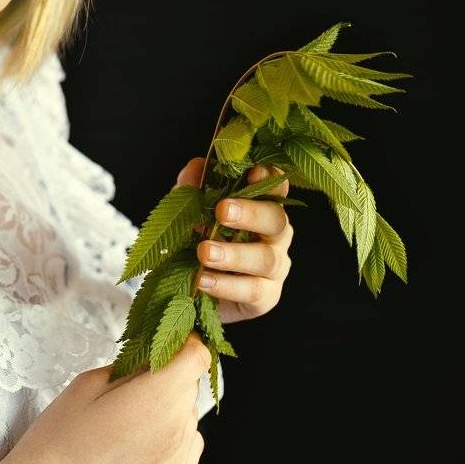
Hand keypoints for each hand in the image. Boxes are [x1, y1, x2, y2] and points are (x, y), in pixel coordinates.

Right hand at [0, 335, 212, 463]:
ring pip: (189, 419)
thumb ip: (132, 365)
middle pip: (190, 387)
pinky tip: (133, 446)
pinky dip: (170, 440)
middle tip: (130, 386)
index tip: (166, 343)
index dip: (182, 344)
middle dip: (168, 378)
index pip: (197, 357)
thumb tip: (156, 356)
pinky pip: (186, 449)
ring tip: (126, 424)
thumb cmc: (55, 440)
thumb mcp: (87, 384)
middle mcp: (177, 434)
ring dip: (170, 411)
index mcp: (156, 400)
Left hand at [175, 157, 293, 324]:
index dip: (269, 179)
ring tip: (204, 252)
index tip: (253, 172)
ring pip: (266, 259)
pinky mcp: (265, 297)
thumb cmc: (197, 243)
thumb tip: (197, 165)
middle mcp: (275, 237)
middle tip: (223, 211)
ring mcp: (274, 269)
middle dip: (251, 214)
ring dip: (234, 255)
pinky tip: (202, 279)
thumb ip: (191, 191)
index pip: (275, 189)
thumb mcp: (188, 214)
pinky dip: (225, 285)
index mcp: (262, 209)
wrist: (189, 291)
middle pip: (277, 220)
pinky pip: (252, 291)